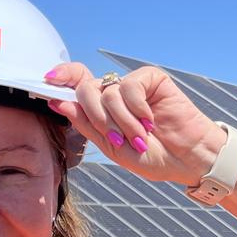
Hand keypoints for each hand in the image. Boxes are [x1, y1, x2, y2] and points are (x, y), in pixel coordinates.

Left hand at [43, 63, 226, 185]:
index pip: (76, 84)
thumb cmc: (153, 156)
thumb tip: (59, 102)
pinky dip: (136, 108)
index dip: (61, 77)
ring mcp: (134, 85)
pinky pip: (130, 86)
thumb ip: (87, 124)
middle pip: (86, 89)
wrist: (188, 160)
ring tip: (141, 136)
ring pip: (108, 92)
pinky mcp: (152, 79)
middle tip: (118, 138)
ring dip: (122, 121)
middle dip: (97, 118)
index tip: (47, 79)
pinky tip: (150, 121)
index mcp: (103, 109)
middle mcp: (116, 93)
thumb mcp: (113, 147)